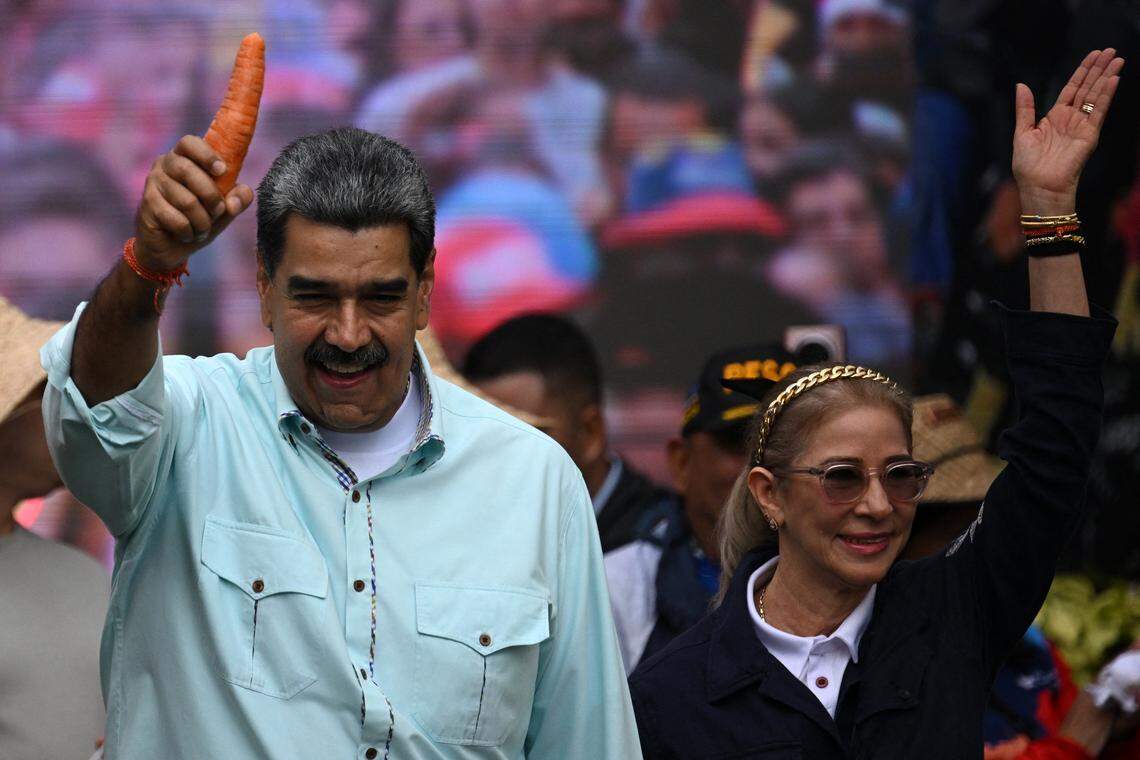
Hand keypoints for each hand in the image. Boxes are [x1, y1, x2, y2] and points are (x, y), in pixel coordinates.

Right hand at [134, 135, 253, 270]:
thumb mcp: (223, 209)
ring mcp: (152, 184)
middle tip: (218, 211)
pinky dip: (189, 232)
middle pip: (188, 171)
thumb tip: (243, 193)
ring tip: (203, 229)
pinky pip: (176, 219)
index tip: (222, 170)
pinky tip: (188, 234)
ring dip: (202, 221)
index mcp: (183, 157)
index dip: (206, 155)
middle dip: (211, 196)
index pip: (189, 143)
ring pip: (186, 201)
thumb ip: (237, 199)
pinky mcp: (147, 205)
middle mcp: (164, 165)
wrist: (171, 247)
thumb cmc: (198, 219)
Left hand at [1013, 49, 1123, 215]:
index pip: (1072, 88)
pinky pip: (1099, 111)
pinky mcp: (1089, 135)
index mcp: (1054, 117)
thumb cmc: (1028, 166)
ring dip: (1106, 76)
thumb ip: (1025, 108)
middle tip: (1110, 50)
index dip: (1082, 71)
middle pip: (1087, 88)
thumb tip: (1021, 85)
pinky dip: (1106, 95)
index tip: (1093, 55)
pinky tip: (1113, 79)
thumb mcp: (1022, 132)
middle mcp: (1071, 119)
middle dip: (1098, 69)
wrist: (1039, 187)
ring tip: (1116, 58)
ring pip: (1096, 95)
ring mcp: (1082, 126)